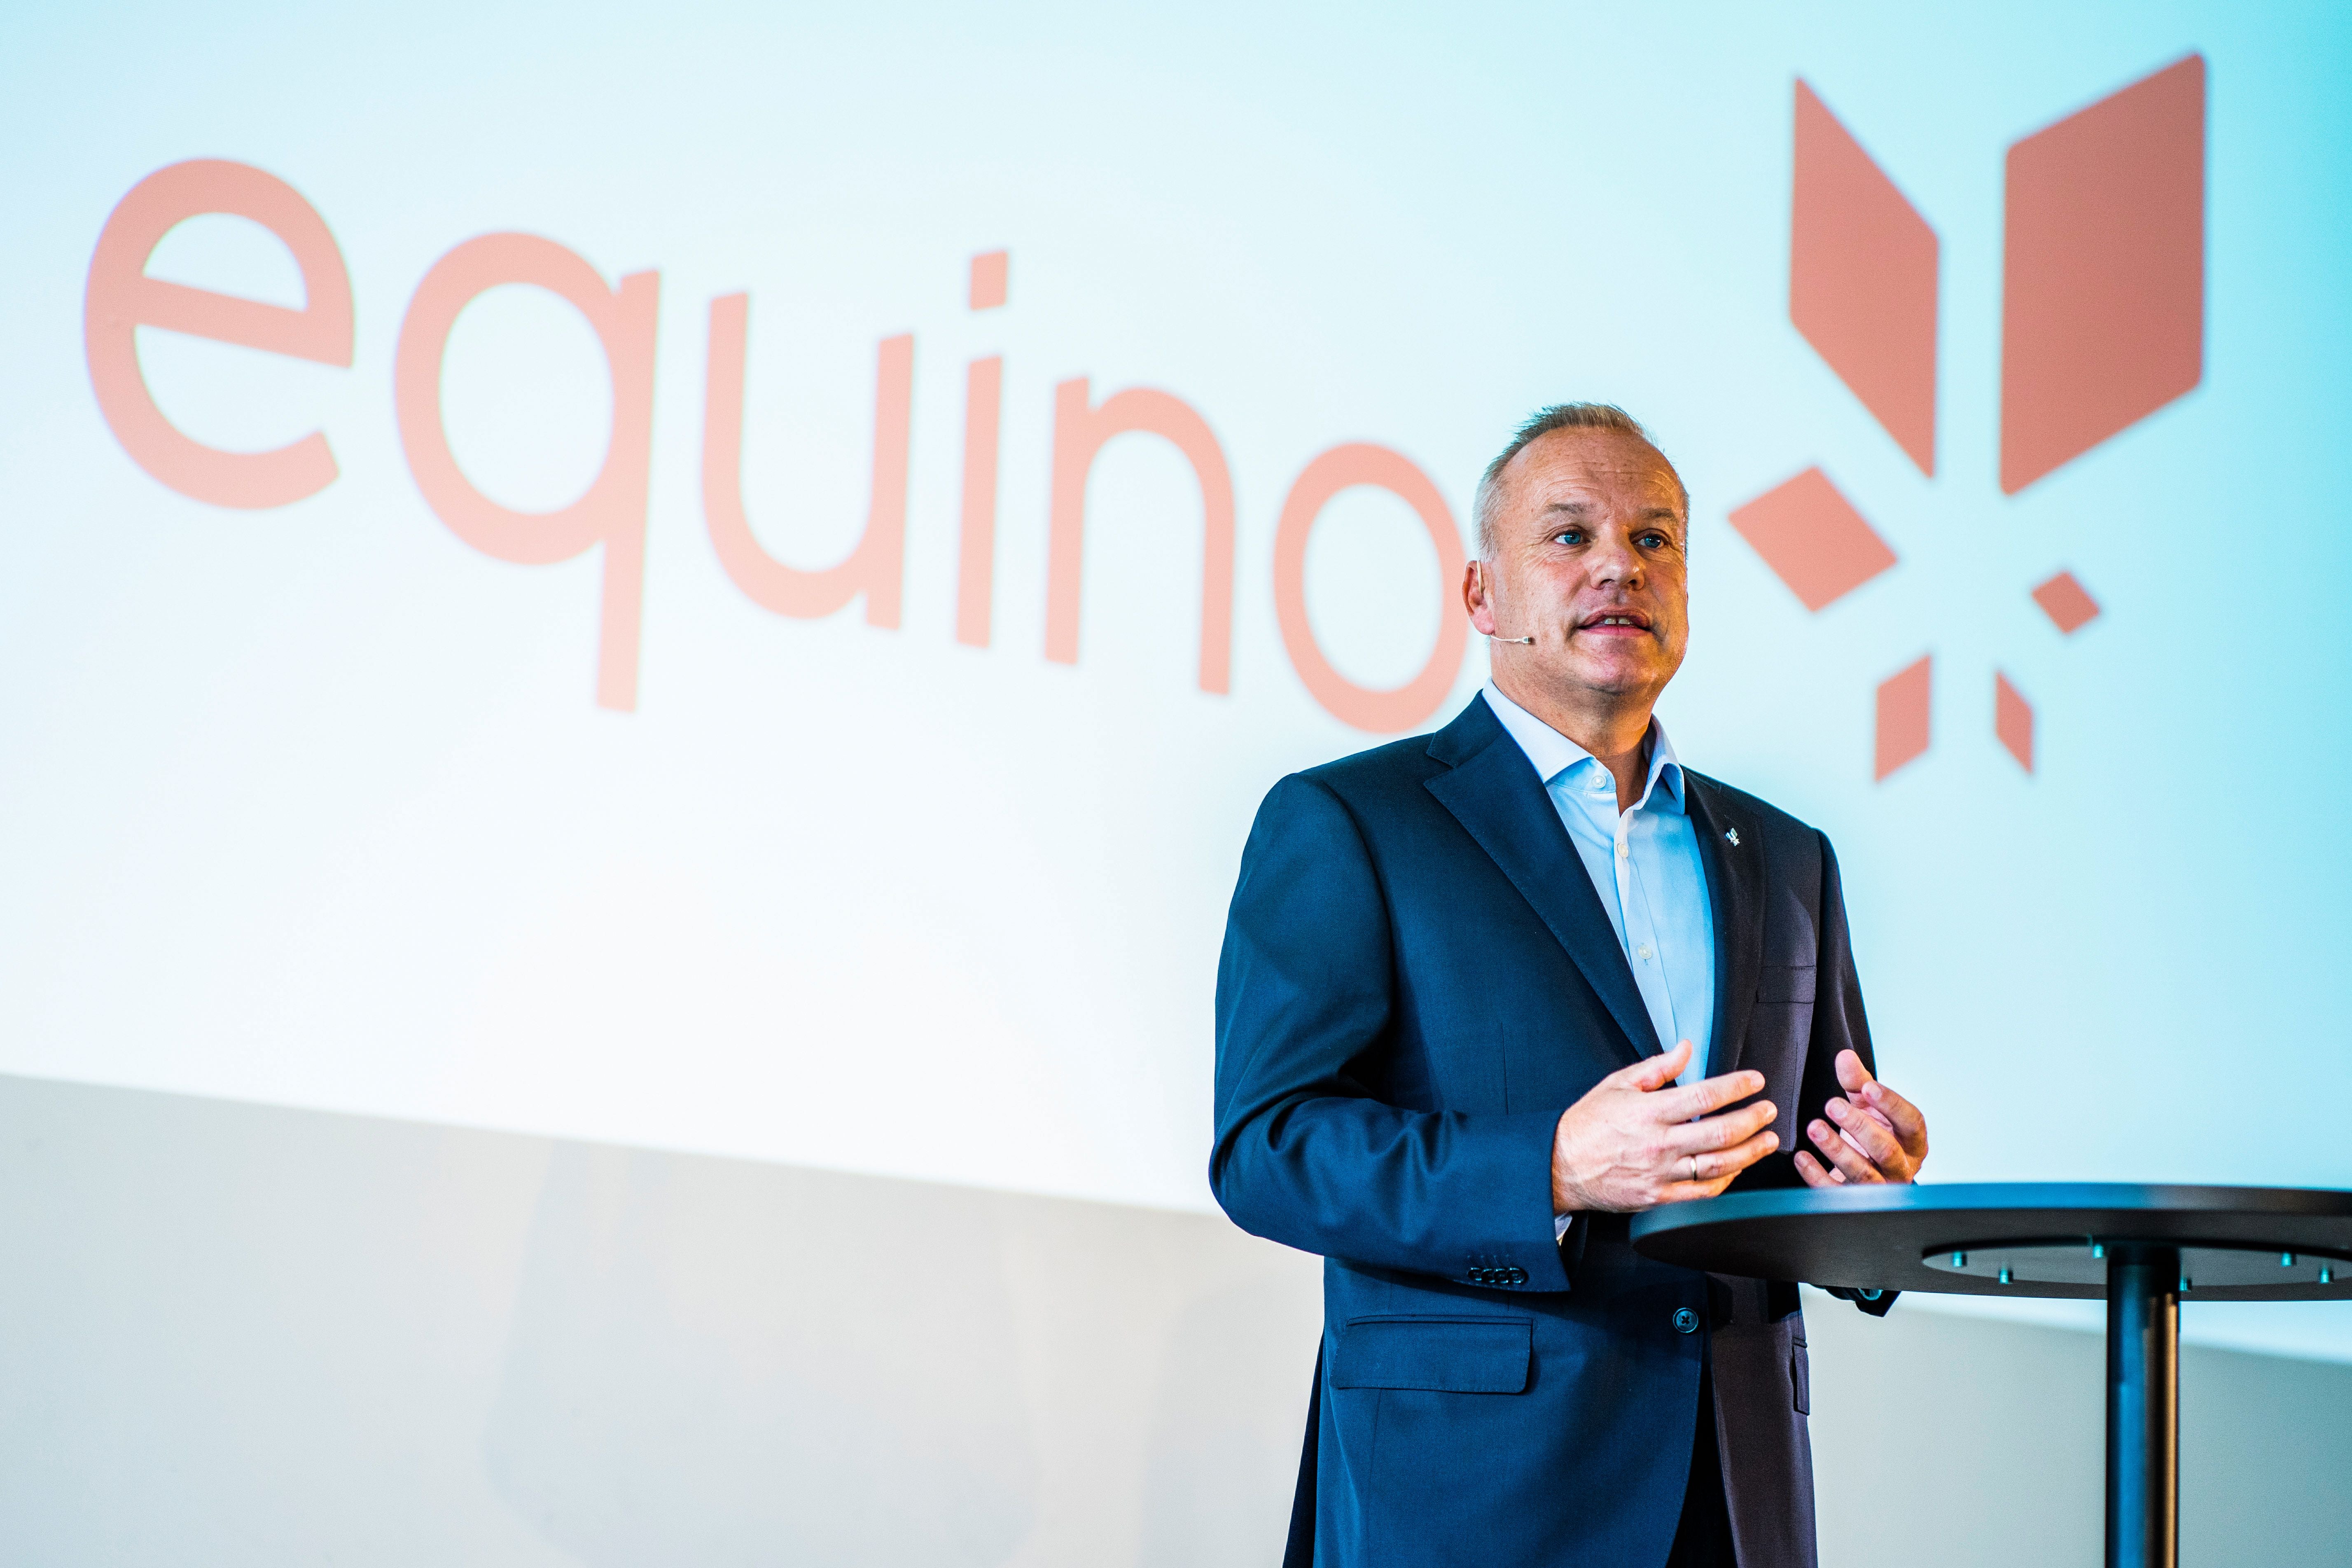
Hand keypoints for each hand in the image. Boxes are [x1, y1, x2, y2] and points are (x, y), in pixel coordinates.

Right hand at [1550, 1041, 1779, 1213]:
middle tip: (1768, 1109)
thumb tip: (1686, 1048)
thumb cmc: (1586, 1124)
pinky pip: (1702, 1193)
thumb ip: (1657, 1067)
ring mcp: (1661, 1174)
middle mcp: (1659, 1144)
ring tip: (1767, 1140)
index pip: (1704, 1095)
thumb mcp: (1617, 1084)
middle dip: (1752, 1119)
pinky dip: (1725, 1181)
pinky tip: (1738, 1169)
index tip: (1755, 1080)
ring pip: (1718, 1165)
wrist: (1558, 1166)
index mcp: (1649, 1112)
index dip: (1736, 1086)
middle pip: (1719, 1132)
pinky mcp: (1659, 1198)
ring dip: (1749, 1151)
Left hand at [1794, 1049, 1928, 1187]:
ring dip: (1837, 1149)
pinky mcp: (1854, 1202)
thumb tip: (1845, 1056)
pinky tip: (1802, 1157)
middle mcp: (1902, 1166)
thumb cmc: (1871, 1133)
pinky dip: (1817, 1175)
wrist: (1865, 1168)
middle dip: (1858, 1126)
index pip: (1911, 1122)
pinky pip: (1837, 1192)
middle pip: (1886, 1149)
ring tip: (1814, 1127)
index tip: (1868, 1087)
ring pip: (1863, 1173)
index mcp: (1912, 1141)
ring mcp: (1880, 1188)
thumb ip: (1858, 1081)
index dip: (1892, 1104)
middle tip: (1832, 1105)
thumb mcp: (1867, 1106)